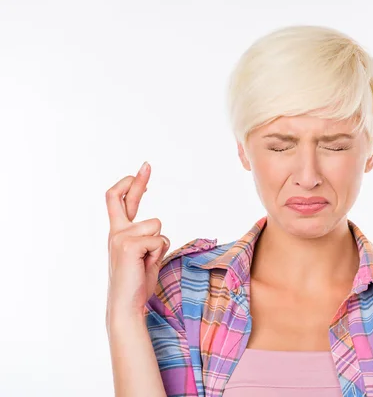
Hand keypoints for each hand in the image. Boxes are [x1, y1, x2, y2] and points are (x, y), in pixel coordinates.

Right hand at [105, 162, 169, 327]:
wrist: (127, 305)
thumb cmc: (138, 282)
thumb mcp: (145, 256)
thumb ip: (148, 240)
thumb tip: (157, 230)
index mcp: (118, 233)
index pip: (119, 201)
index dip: (131, 185)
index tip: (143, 172)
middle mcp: (116, 232)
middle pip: (122, 198)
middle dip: (137, 181)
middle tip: (147, 164)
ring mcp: (120, 237)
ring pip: (156, 226)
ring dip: (159, 245)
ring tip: (147, 262)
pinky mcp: (129, 245)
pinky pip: (159, 239)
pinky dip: (159, 253)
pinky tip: (146, 266)